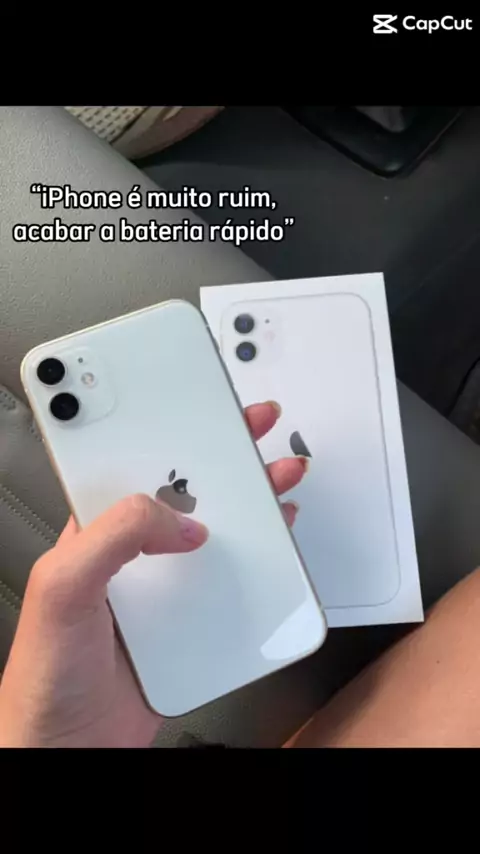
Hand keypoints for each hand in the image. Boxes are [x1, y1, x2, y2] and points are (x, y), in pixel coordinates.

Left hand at [0, 402, 307, 747]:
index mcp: (93, 533)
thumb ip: (114, 537)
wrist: (71, 749)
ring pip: (216, 532)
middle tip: (252, 425)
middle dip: (224, 453)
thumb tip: (177, 521)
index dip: (164, 427)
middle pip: (187, 491)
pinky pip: (231, 581)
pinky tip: (274, 542)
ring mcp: (163, 588)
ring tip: (278, 477)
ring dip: (252, 503)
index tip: (194, 400)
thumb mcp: (63, 586)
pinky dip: (260, 558)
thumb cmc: (44, 674)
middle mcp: (131, 555)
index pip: (133, 465)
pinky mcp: (189, 623)